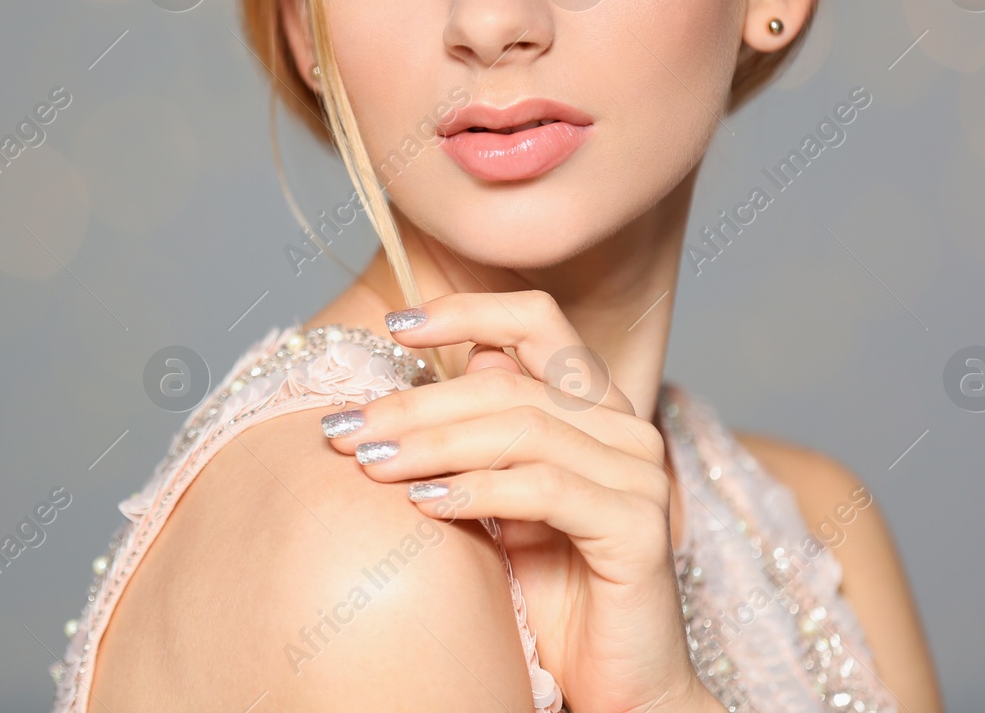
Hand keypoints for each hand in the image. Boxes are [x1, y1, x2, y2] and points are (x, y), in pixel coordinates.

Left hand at [320, 291, 720, 712]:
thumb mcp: (504, 505)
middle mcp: (626, 430)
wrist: (618, 688)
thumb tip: (466, 360)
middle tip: (345, 427)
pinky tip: (424, 503)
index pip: (537, 321)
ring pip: (521, 428)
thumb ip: (488, 436)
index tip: (395, 323)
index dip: (467, 310)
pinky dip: (475, 490)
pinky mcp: (638, 528)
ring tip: (370, 464)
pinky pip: (542, 488)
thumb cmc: (556, 595)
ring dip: (432, 444)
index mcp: (597, 409)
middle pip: (508, 383)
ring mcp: (640, 476)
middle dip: (416, 402)